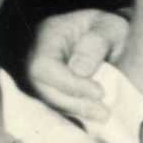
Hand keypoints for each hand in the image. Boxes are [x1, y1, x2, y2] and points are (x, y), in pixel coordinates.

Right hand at [26, 8, 131, 123]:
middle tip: (103, 111)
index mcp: (46, 34)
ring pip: (44, 101)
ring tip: (103, 115)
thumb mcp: (109, 26)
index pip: (43, 65)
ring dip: (74, 111)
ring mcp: (35, 74)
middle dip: (72, 103)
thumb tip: (81, 70)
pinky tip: (94, 116)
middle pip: (39, 88)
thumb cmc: (105, 29)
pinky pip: (52, 105)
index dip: (68, 83)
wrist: (102, 35)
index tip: (99, 92)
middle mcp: (32, 56)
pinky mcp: (45, 88)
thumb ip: (97, 42)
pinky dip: (72, 113)